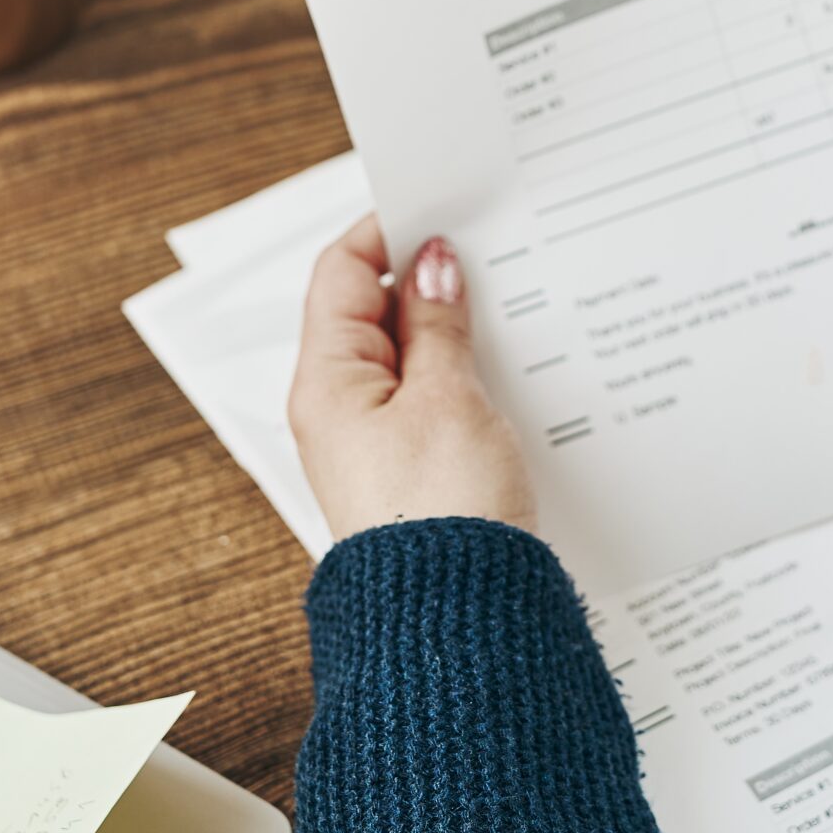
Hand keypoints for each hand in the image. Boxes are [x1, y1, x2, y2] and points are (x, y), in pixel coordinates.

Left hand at [288, 216, 537, 539]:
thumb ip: (438, 326)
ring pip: (407, 357)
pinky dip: (460, 374)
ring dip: (450, 329)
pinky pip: (428, 399)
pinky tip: (505, 370)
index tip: (441, 208)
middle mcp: (339, 409)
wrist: (455, 624)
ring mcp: (373, 442)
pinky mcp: (409, 470)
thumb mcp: (448, 400)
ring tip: (506, 307)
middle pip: (374, 313)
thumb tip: (433, 266)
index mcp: (326, 381)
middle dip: (428, 279)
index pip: (342, 274)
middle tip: (489, 252)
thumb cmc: (441, 518)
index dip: (389, 232)